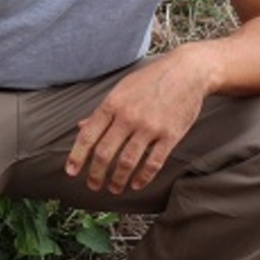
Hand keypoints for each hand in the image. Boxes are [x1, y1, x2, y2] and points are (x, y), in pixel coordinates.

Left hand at [65, 53, 210, 193]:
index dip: (77, 156)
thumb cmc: (151, 80)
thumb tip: (81, 127)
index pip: (88, 135)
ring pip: (127, 161)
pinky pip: (153, 162)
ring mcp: (149, 127)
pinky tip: (136, 184)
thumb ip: (102, 111)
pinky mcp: (170, 135)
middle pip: (104, 153)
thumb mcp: (121, 89)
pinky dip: (143, 177)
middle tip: (93, 185)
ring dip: (117, 180)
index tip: (71, 172)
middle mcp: (128, 116)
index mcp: (112, 104)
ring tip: (113, 188)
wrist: (188, 71)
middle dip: (95, 174)